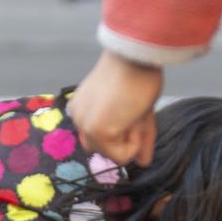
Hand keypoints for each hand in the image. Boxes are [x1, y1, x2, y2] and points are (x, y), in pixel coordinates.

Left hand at [68, 50, 162, 165]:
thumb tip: (143, 163)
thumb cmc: (138, 75)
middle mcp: (78, 117)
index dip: (124, 131)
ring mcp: (84, 126)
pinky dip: (134, 142)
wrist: (137, 57)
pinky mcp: (96, 131)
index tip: (132, 108)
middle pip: (106, 149)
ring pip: (114, 155)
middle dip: (125, 138)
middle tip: (134, 110)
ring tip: (134, 109)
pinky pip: (121, 157)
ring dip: (131, 139)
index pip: (102, 139)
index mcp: (82, 109)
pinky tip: (133, 115)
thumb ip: (137, 137)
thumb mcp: (137, 111)